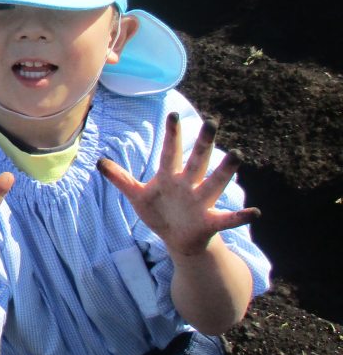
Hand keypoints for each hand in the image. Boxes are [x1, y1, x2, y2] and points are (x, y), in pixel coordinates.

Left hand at [98, 114, 259, 257]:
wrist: (177, 240)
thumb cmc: (160, 213)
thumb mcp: (138, 196)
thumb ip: (121, 178)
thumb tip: (99, 161)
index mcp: (170, 177)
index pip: (170, 152)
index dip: (172, 135)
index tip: (173, 114)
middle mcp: (189, 185)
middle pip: (197, 161)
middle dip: (203, 143)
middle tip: (212, 122)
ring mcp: (202, 202)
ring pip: (214, 183)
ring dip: (225, 171)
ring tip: (237, 155)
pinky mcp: (211, 222)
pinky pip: (229, 219)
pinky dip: (241, 216)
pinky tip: (255, 213)